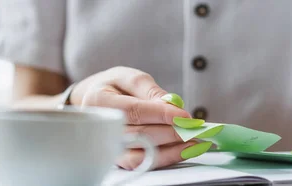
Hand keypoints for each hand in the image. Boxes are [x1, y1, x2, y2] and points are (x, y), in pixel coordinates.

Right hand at [70, 66, 194, 169]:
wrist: (97, 100)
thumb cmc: (115, 86)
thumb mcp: (130, 78)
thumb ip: (149, 90)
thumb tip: (170, 105)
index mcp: (98, 100)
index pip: (133, 111)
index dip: (160, 114)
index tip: (184, 115)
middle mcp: (100, 127)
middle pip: (139, 135)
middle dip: (170, 133)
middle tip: (194, 129)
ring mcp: (108, 146)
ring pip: (141, 154)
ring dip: (171, 149)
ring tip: (194, 141)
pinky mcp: (119, 158)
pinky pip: (142, 163)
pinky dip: (165, 158)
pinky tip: (183, 151)